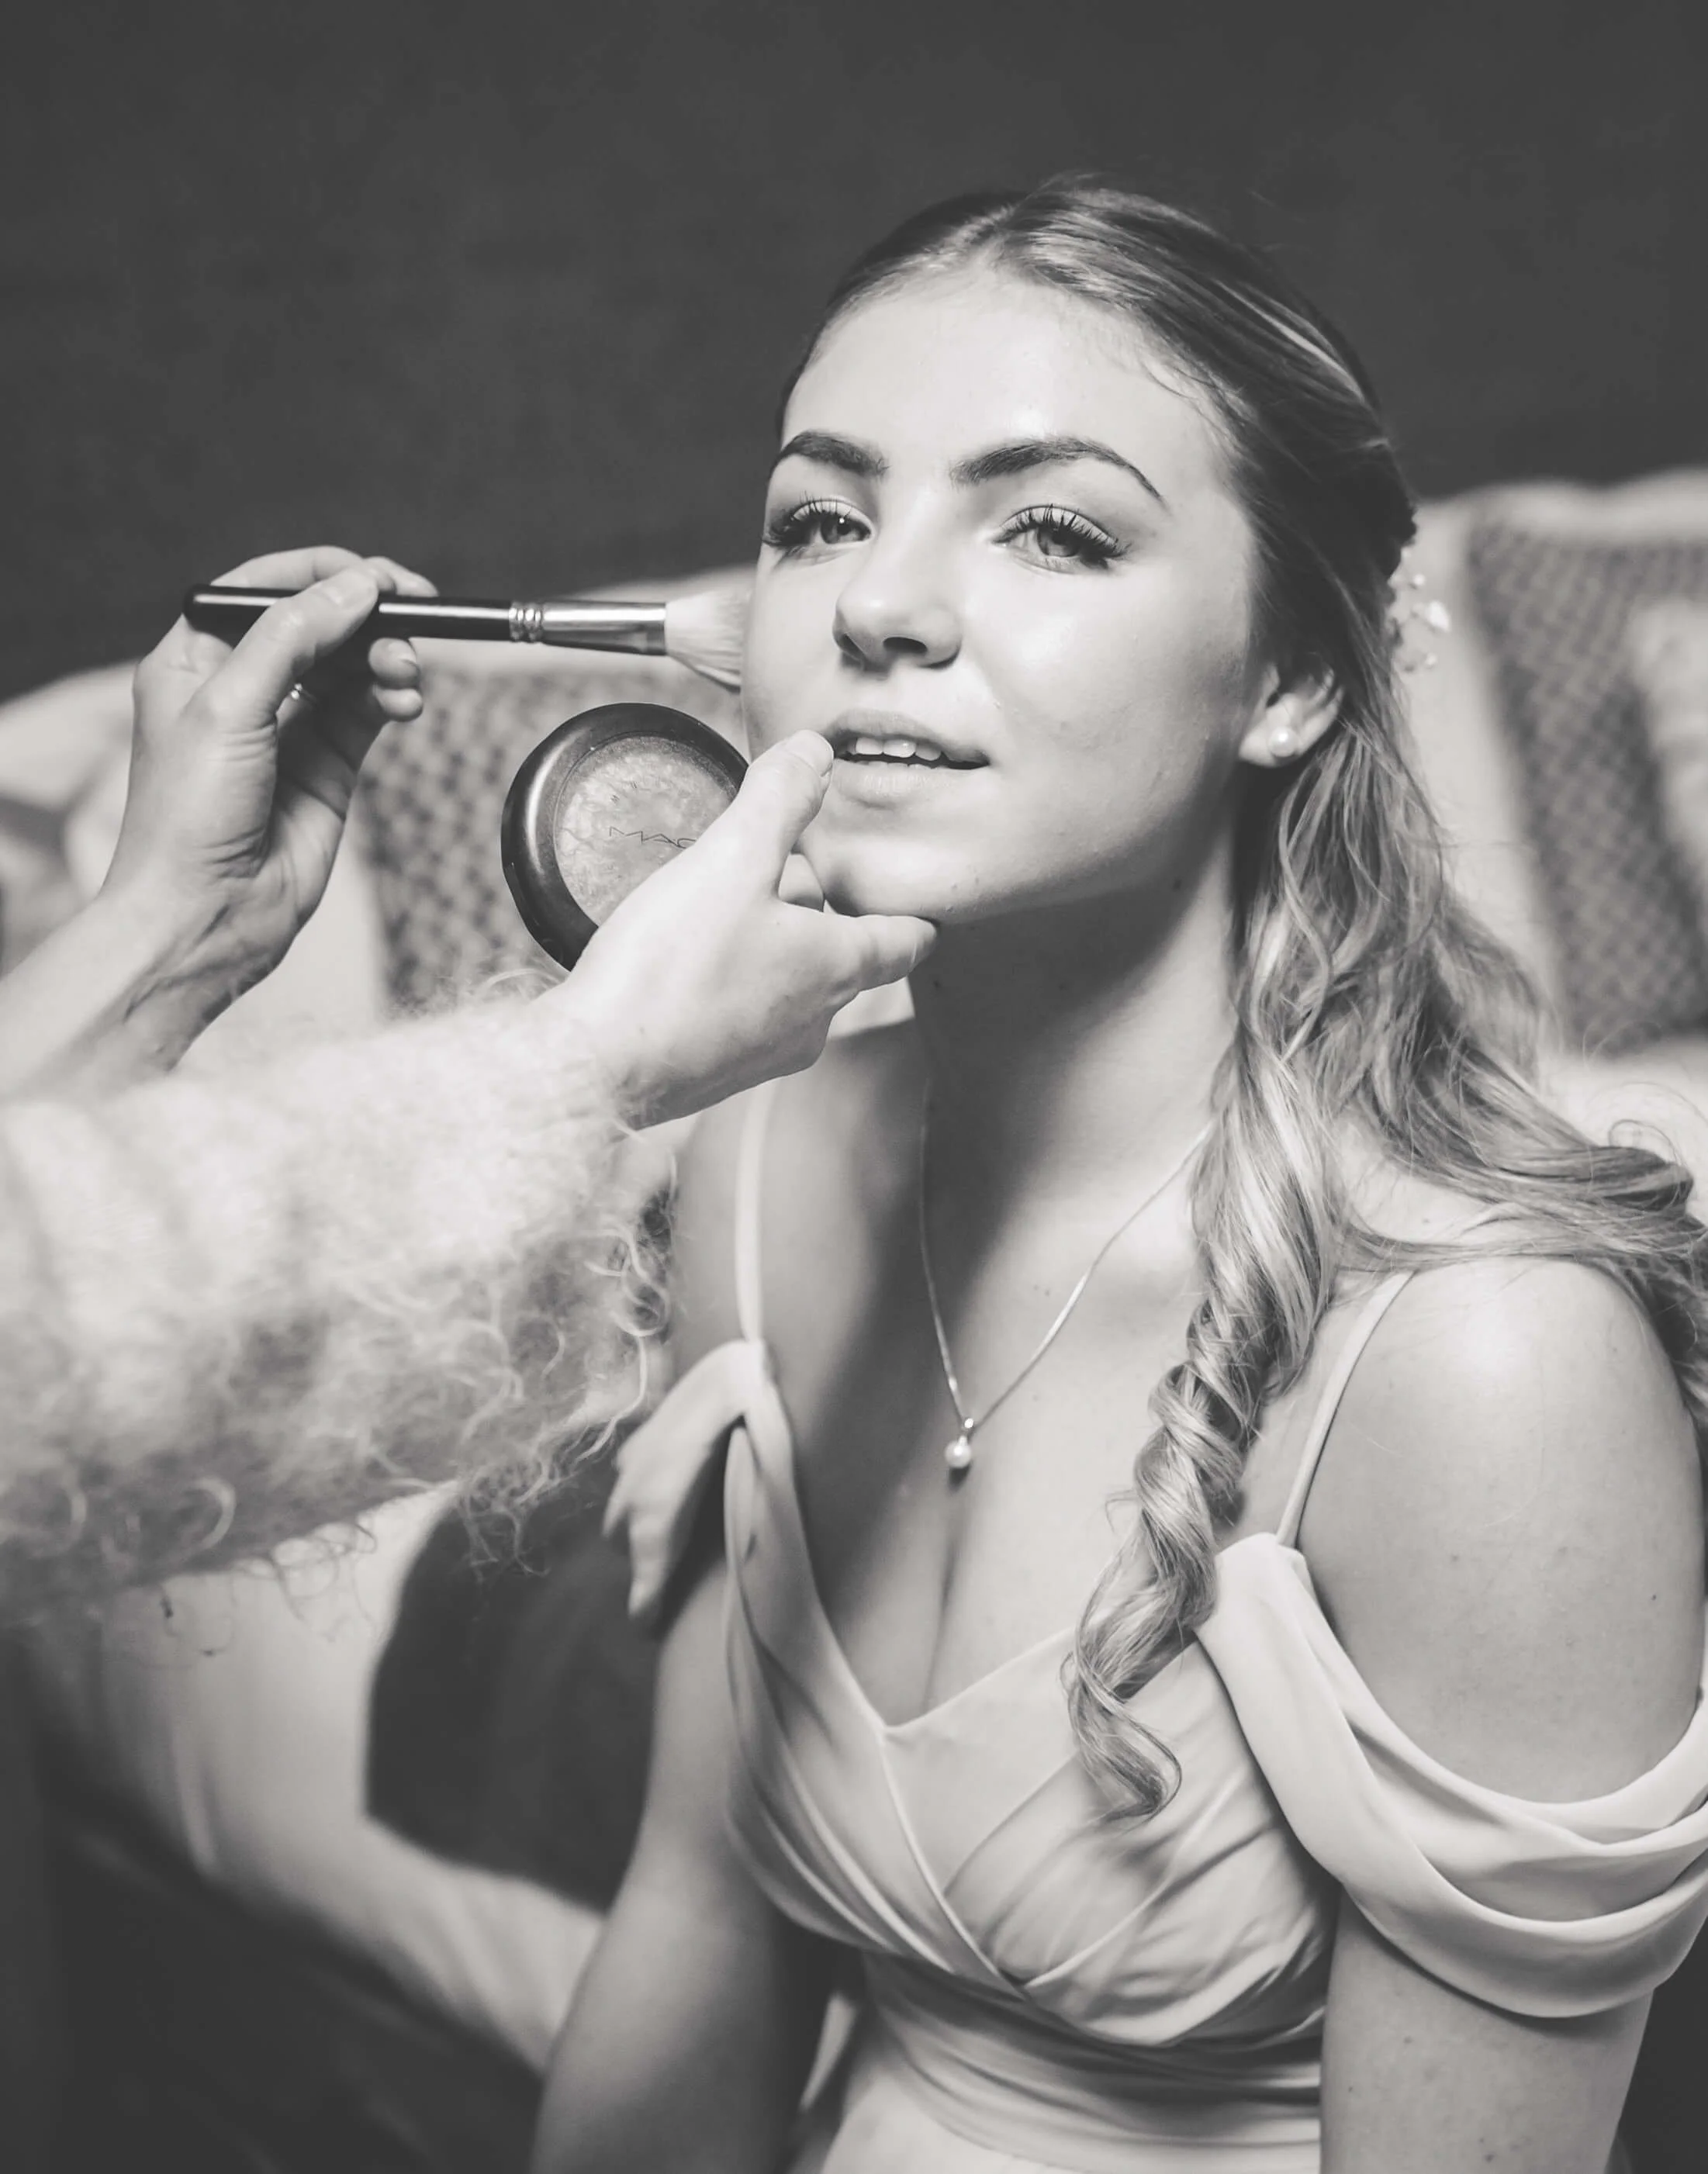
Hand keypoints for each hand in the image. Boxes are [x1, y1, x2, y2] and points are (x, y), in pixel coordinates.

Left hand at [101, 545, 432, 1028]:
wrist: (206, 914)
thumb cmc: (187, 819)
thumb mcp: (228, 706)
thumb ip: (291, 639)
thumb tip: (354, 589)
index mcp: (195, 659)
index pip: (265, 590)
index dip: (322, 575)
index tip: (376, 579)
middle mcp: (242, 688)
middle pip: (318, 623)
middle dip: (366, 617)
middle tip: (411, 618)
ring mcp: (288, 728)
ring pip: (351, 665)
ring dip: (385, 658)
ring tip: (406, 674)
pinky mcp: (328, 766)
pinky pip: (370, 711)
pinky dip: (393, 698)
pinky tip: (406, 702)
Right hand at [558, 732, 934, 1124]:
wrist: (597, 1066)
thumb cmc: (670, 969)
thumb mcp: (732, 858)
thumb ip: (779, 800)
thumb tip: (815, 754)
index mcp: (835, 968)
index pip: (904, 942)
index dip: (915, 918)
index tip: (922, 909)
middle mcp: (813, 1020)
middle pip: (838, 952)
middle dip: (815, 909)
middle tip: (777, 865)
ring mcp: (766, 1052)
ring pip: (789, 981)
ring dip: (769, 942)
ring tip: (721, 906)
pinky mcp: (718, 1069)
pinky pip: (744, 1009)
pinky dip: (731, 976)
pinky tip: (686, 958)